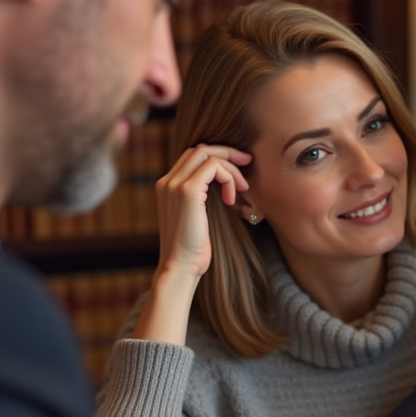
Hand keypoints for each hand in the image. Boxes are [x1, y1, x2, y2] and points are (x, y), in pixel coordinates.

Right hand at [132, 144, 251, 344]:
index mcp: (167, 186)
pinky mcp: (187, 192)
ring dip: (231, 168)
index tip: (239, 166)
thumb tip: (226, 184)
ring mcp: (174, 185)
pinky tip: (232, 198)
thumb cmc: (193, 249)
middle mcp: (167, 181)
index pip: (193, 156)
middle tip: (248, 162)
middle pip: (199, 149)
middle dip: (227, 153)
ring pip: (208, 154)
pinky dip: (229, 177)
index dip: (218, 156)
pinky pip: (214, 167)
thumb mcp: (199, 217)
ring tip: (242, 189)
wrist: (180, 267)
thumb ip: (204, 198)